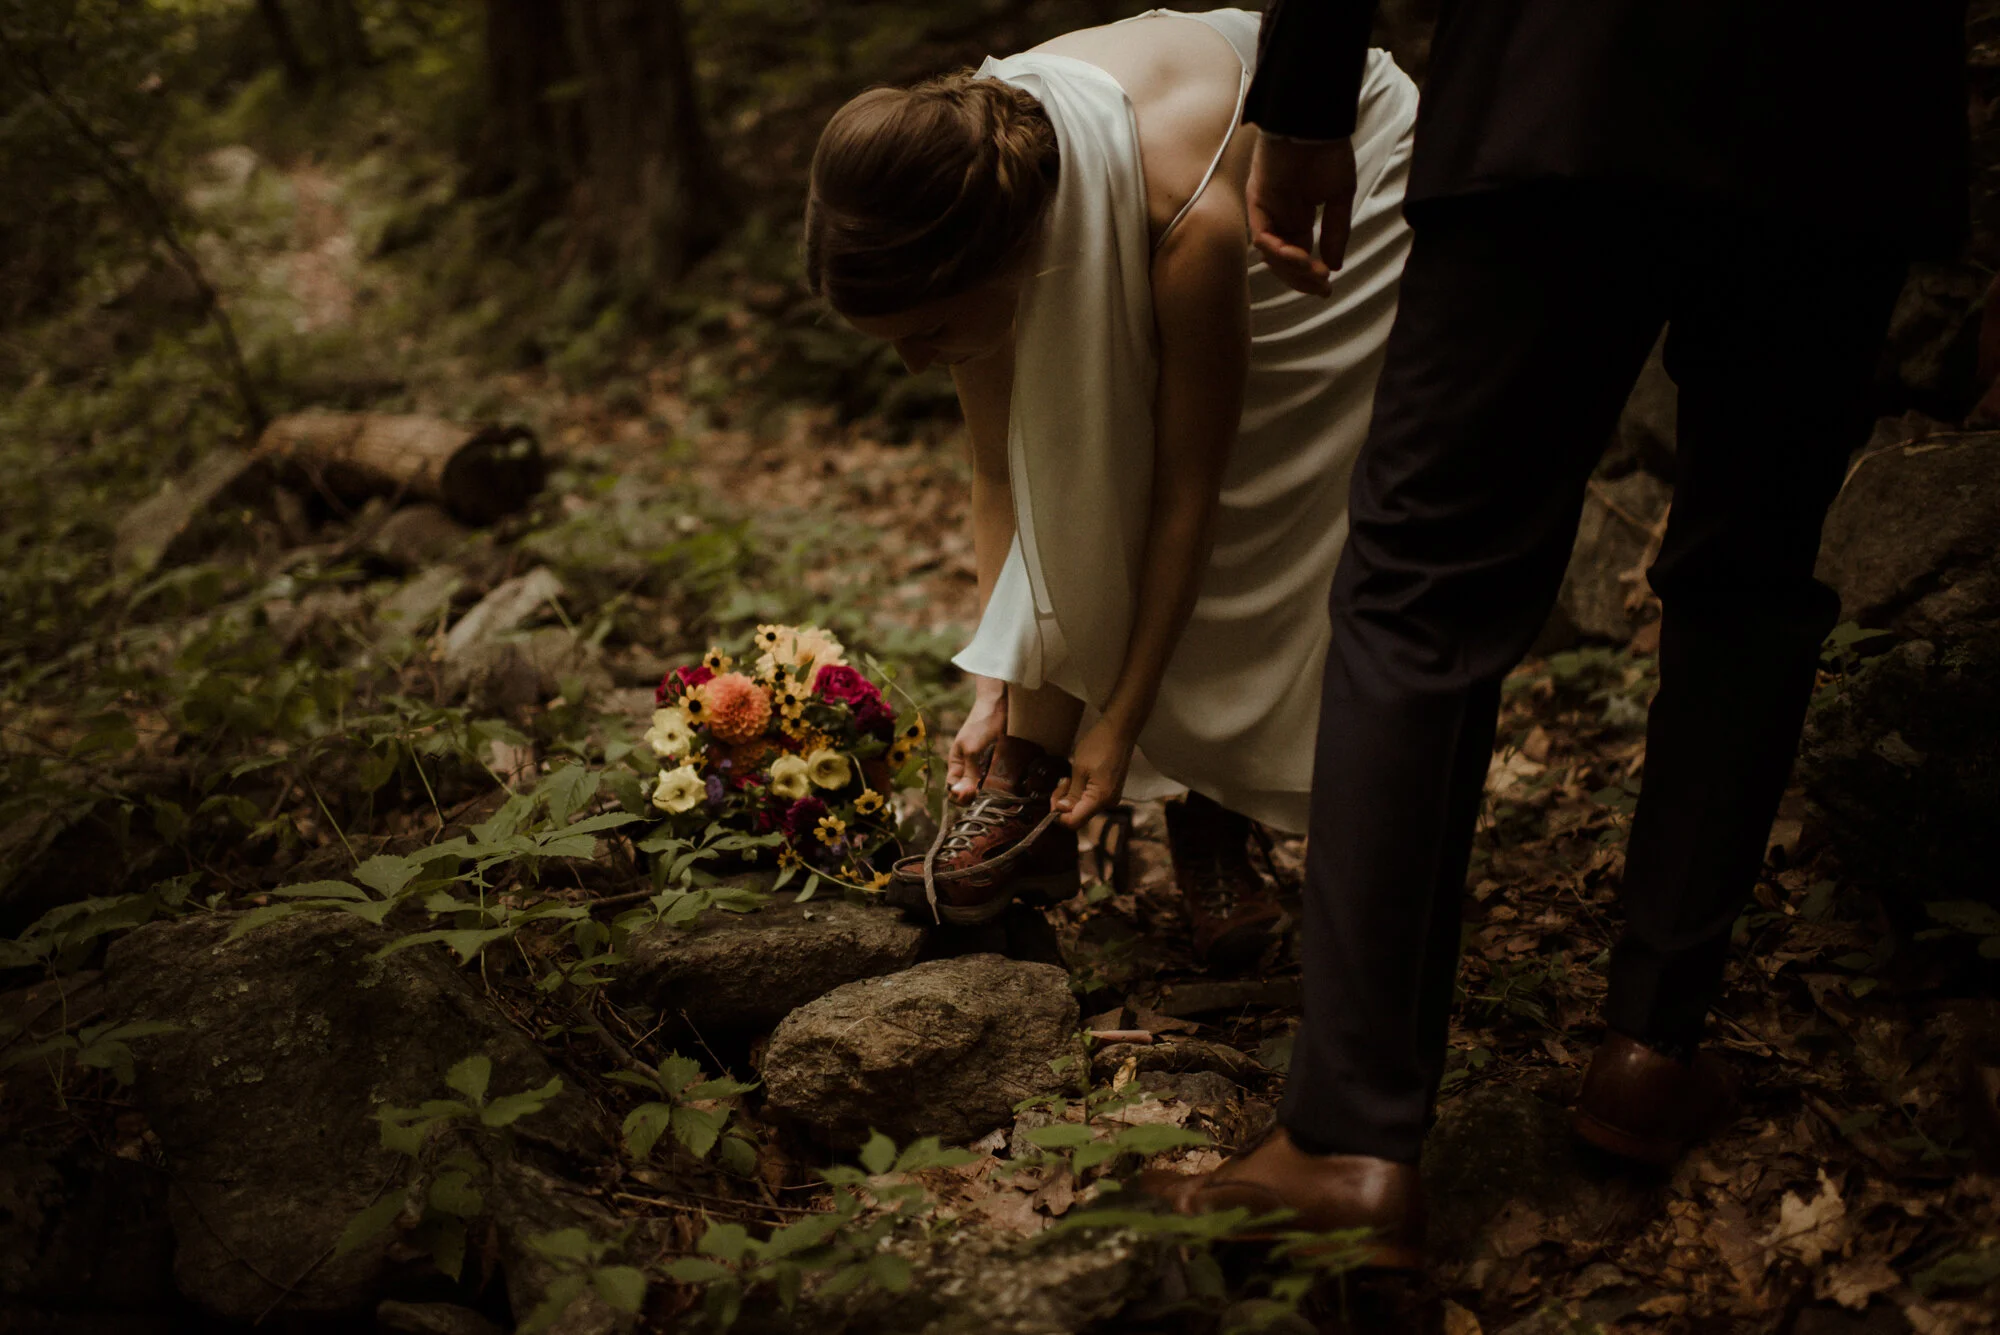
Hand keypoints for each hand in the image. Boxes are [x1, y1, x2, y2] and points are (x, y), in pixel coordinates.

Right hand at [947, 677, 1007, 801]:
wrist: (998, 707)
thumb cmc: (980, 726)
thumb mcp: (971, 751)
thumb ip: (968, 774)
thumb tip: (960, 795)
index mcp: (956, 764)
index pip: (953, 789)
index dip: (959, 796)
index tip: (970, 796)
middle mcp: (969, 767)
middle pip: (968, 791)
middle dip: (973, 796)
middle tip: (982, 795)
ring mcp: (984, 766)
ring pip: (983, 787)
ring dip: (987, 792)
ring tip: (994, 792)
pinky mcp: (998, 763)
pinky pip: (996, 780)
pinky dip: (999, 784)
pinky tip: (1003, 787)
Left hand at [1053, 719, 1133, 829]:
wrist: (1119, 730)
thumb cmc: (1099, 745)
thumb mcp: (1079, 769)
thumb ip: (1071, 793)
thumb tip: (1061, 810)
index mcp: (1100, 799)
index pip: (1074, 822)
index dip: (1058, 815)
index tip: (1052, 799)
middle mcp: (1108, 803)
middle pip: (1079, 816)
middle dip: (1064, 803)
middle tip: (1060, 783)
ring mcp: (1111, 797)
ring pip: (1084, 807)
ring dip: (1071, 796)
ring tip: (1068, 777)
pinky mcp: (1111, 790)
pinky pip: (1091, 799)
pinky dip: (1080, 792)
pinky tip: (1078, 778)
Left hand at [1247, 134, 1356, 297]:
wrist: (1315, 124)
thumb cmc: (1328, 152)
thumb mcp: (1340, 197)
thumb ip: (1336, 231)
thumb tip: (1336, 264)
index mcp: (1298, 218)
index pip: (1300, 256)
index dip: (1311, 275)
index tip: (1328, 288)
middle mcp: (1279, 218)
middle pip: (1283, 262)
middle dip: (1302, 279)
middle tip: (1322, 287)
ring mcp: (1266, 211)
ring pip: (1271, 254)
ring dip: (1293, 268)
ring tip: (1315, 270)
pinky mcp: (1257, 201)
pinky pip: (1261, 235)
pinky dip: (1276, 249)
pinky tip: (1296, 255)